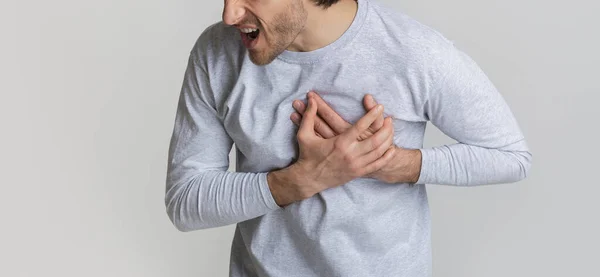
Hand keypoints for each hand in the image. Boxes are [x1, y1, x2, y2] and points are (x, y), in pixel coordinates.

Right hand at [273, 94, 395, 204]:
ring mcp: (355, 165)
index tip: (380, 106)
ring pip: (379, 152)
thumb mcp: (304, 135)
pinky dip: (387, 157)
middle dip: (386, 128)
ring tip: (391, 130)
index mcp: (340, 143)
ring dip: (388, 140)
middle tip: (390, 119)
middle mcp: (350, 154)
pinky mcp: (357, 173)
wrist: (308, 179)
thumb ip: (309, 116)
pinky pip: (377, 165)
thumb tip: (312, 100)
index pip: (360, 126)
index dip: (372, 115)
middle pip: (375, 140)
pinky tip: (392, 149)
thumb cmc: (307, 155)